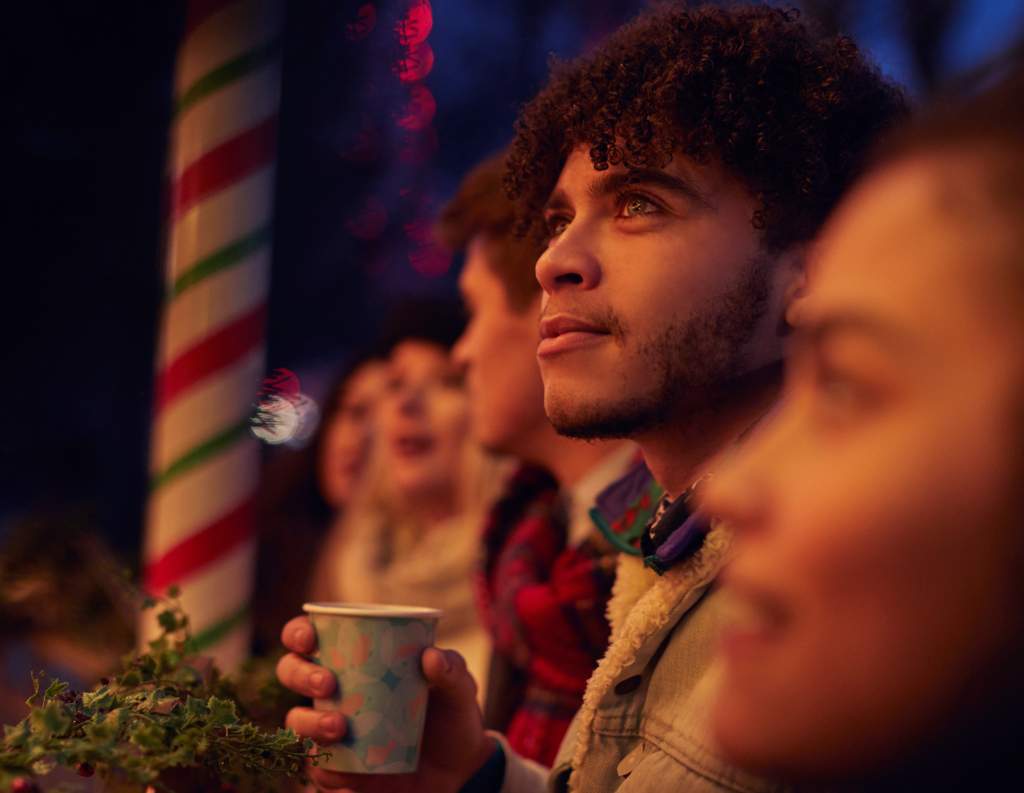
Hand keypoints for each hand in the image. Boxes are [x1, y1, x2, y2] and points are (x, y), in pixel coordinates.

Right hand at [276, 616, 494, 791]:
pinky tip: (346, 770)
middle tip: (328, 683)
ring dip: (309, 723)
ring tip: (340, 727)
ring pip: (295, 722)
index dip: (298, 633)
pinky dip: (325, 768)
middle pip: (291, 673)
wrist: (460, 771)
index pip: (311, 638)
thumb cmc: (452, 716)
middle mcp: (335, 692)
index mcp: (355, 659)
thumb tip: (430, 656)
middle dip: (300, 674)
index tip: (310, 638)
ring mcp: (331, 731)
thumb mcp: (459, 690)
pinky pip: (316, 770)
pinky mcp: (337, 769)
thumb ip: (452, 670)